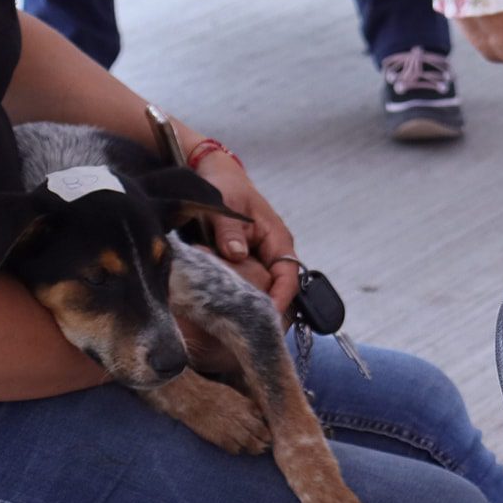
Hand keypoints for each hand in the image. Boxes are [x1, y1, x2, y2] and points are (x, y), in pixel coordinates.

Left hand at [187, 146, 299, 316]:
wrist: (215, 176)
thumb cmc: (224, 187)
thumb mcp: (223, 205)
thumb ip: (228, 231)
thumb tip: (236, 254)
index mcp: (276, 238)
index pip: (288, 275)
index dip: (281, 297)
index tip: (267, 316)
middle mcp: (271, 252)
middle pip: (276, 287)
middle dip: (264, 306)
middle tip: (245, 326)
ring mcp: (257, 258)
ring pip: (259, 287)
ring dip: (248, 301)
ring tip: (231, 320)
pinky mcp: (242, 262)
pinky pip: (244, 283)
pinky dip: (235, 293)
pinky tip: (219, 304)